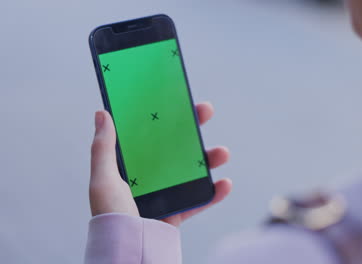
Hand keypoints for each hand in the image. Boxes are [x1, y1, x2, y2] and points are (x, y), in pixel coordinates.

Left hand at [89, 102, 231, 226]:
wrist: (128, 249)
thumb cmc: (111, 216)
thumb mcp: (103, 179)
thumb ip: (103, 148)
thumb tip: (103, 113)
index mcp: (132, 165)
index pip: (151, 134)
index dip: (164, 116)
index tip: (177, 97)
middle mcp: (151, 176)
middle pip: (176, 146)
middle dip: (193, 128)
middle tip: (206, 111)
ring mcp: (167, 193)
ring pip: (193, 170)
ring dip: (210, 159)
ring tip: (222, 152)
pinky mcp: (178, 211)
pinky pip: (201, 200)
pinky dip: (215, 193)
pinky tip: (225, 183)